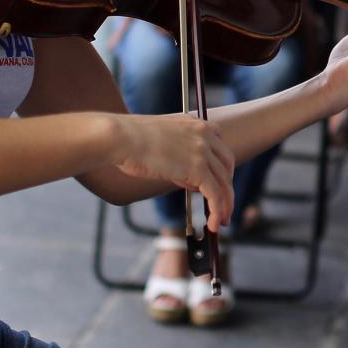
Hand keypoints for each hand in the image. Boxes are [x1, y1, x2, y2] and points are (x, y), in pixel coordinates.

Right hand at [114, 113, 236, 233]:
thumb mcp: (163, 141)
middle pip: (227, 165)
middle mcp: (205, 134)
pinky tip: (213, 224)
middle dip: (226, 188)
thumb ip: (181, 155)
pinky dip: (217, 210)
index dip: (220, 169)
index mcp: (197, 123)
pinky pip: (215, 194)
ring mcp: (203, 151)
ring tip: (221, 222)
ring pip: (224, 182)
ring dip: (225, 205)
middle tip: (224, 206)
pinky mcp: (197, 169)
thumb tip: (189, 179)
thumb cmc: (130, 140)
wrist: (120, 137)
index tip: (217, 184)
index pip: (220, 148)